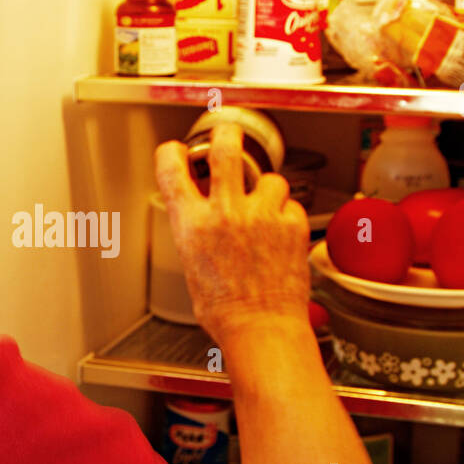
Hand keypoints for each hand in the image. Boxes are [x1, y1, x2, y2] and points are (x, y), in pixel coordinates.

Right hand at [154, 123, 312, 346]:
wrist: (261, 330)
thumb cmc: (225, 311)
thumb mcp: (192, 266)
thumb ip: (196, 232)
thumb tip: (200, 215)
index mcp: (191, 224)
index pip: (171, 167)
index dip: (172, 152)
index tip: (177, 151)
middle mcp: (224, 213)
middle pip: (227, 146)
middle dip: (228, 133)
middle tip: (229, 134)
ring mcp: (261, 215)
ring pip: (269, 178)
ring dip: (267, 189)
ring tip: (265, 210)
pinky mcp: (291, 224)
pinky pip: (291, 204)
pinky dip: (286, 215)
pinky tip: (280, 233)